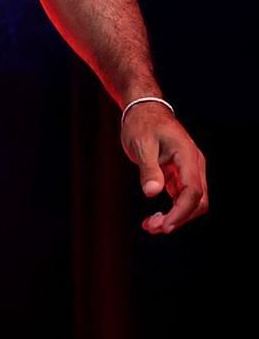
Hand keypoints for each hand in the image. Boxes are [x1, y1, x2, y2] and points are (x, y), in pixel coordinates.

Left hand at [121, 100, 207, 233]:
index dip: (181, 211)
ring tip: (150, 226)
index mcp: (188, 156)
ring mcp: (188, 170)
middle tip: (153, 227)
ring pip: (191, 201)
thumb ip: (148, 169)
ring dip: (175, 216)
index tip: (166, 226)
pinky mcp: (180, 174)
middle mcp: (194, 165)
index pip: (193, 191)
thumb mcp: (141, 144)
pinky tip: (154, 218)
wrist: (143, 110)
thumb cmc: (142, 124)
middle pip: (198, 201)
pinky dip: (171, 209)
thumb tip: (152, 192)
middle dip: (179, 218)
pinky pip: (181, 197)